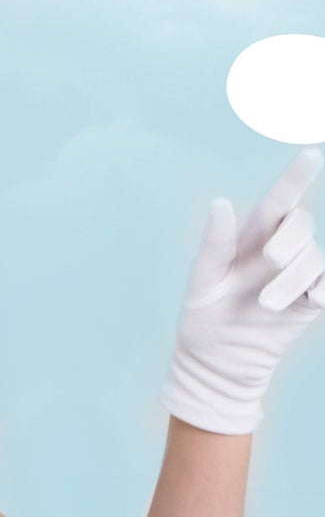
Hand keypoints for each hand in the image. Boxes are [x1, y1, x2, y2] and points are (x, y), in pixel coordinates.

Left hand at [159, 146, 324, 433]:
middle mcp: (278, 250)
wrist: (217, 361)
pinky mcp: (310, 300)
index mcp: (250, 237)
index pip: (278, 201)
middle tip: (269, 260)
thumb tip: (220, 202)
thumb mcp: (203, 279)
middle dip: (288, 240)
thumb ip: (214, 242)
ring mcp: (297, 274)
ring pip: (314, 258)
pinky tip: (309, 301)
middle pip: (300, 225)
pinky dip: (319, 289)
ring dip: (294, 278)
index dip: (295, 177)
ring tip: (267, 304)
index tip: (310, 155)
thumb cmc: (205, 315)